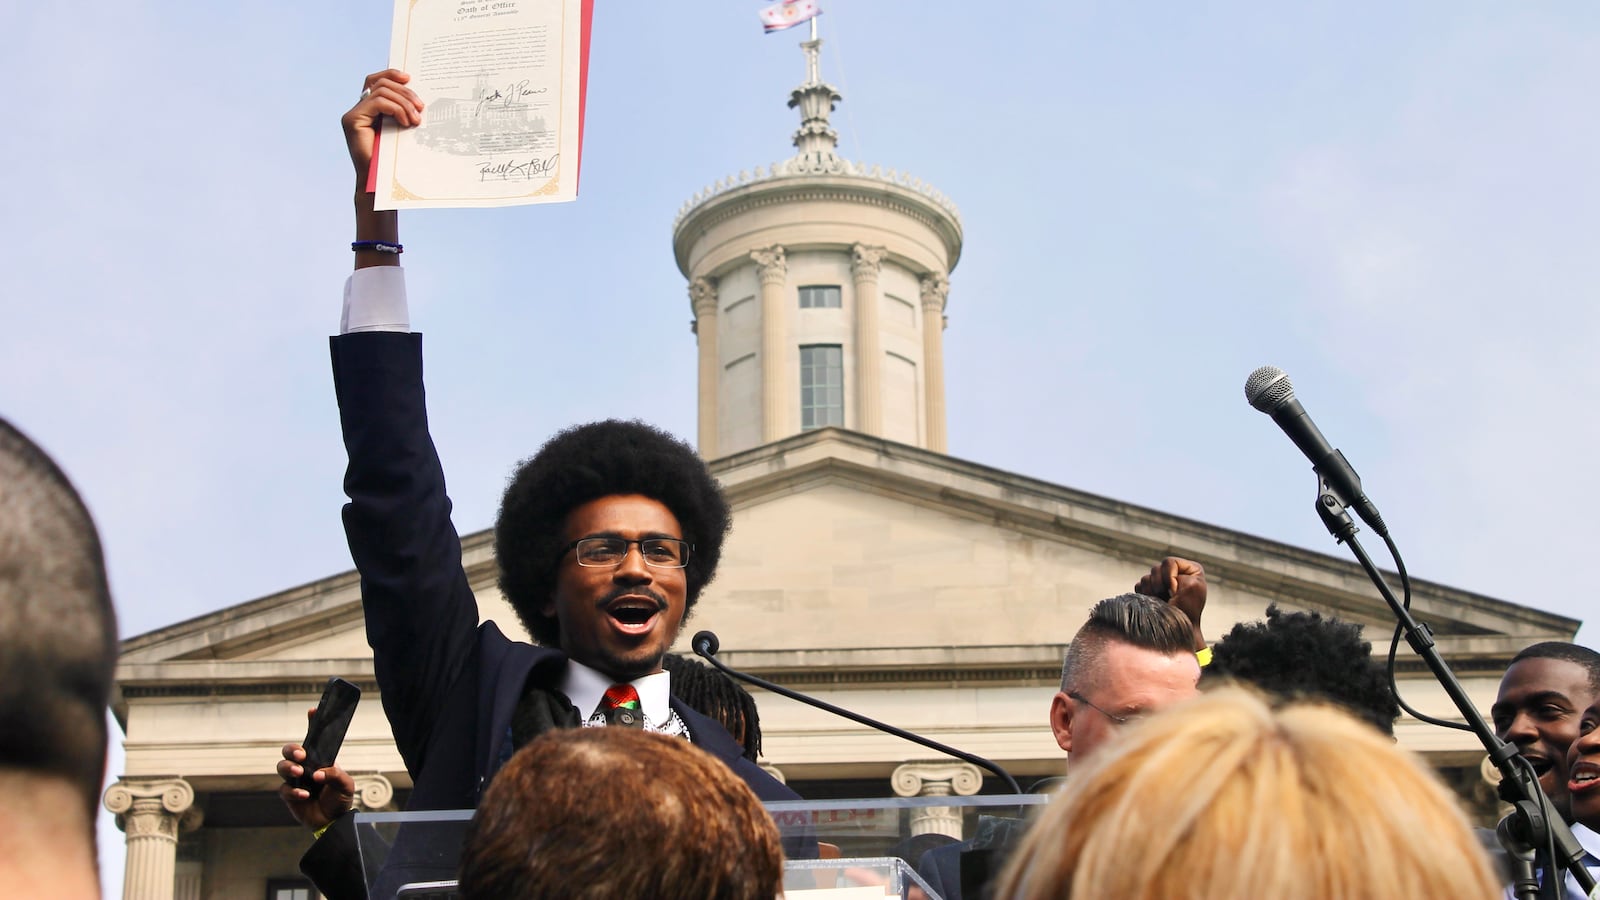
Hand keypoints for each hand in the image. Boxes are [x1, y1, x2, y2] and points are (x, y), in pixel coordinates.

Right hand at [276, 709, 356, 830]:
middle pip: (289, 750)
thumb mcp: (346, 784)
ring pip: (282, 766)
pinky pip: (284, 789)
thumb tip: (318, 774)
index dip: (312, 723)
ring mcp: (296, 780)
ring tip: (299, 772)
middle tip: (301, 754)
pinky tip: (304, 795)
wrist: (334, 821)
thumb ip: (335, 775)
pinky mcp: (289, 795)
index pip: (314, 738)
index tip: (313, 711)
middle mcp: (305, 766)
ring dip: (289, 767)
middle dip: (292, 749)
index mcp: (319, 759)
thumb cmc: (340, 798)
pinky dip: (293, 791)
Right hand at [341, 69, 423, 182]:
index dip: (392, 75)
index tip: (410, 78)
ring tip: (416, 119)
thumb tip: (418, 96)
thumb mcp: (401, 130)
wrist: (380, 183)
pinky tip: (405, 122)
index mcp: (369, 110)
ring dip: (404, 102)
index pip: (377, 81)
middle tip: (421, 107)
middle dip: (405, 92)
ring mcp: (353, 114)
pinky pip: (377, 102)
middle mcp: (358, 109)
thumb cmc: (393, 161)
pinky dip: (395, 108)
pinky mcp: (352, 120)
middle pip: (381, 84)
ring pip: (381, 91)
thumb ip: (402, 112)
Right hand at [1135, 557, 1206, 650]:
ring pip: (1146, 578)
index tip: (1175, 591)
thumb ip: (1176, 570)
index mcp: (1189, 570)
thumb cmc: (1188, 610)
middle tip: (1168, 598)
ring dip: (1152, 591)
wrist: (1177, 629)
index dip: (1169, 576)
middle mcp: (1175, 574)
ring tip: (1162, 602)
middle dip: (1159, 584)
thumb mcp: (1192, 585)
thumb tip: (1156, 574)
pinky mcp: (1151, 591)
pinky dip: (1145, 594)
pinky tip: (1154, 602)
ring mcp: (1162, 583)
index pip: (1169, 562)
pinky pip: (1140, 586)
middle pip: (1156, 569)